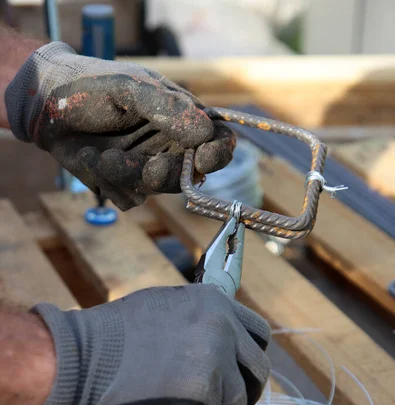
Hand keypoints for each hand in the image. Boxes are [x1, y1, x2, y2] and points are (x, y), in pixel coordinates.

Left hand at [5, 42, 235, 209]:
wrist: (45, 106)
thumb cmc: (90, 86)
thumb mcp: (129, 88)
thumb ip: (167, 108)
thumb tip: (205, 132)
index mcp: (182, 118)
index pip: (218, 140)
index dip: (218, 154)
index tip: (203, 159)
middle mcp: (170, 146)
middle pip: (190, 176)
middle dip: (168, 175)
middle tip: (150, 167)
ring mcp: (147, 168)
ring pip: (155, 191)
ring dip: (128, 176)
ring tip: (102, 155)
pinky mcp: (124, 185)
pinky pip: (128, 198)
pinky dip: (108, 182)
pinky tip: (91, 159)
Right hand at [29, 286, 269, 404]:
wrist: (75, 359)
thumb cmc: (112, 339)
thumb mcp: (166, 312)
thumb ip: (200, 328)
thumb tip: (225, 359)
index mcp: (214, 302)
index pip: (260, 334)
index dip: (248, 360)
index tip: (238, 375)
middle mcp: (222, 328)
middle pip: (258, 373)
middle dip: (240, 393)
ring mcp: (213, 365)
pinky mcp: (201, 401)